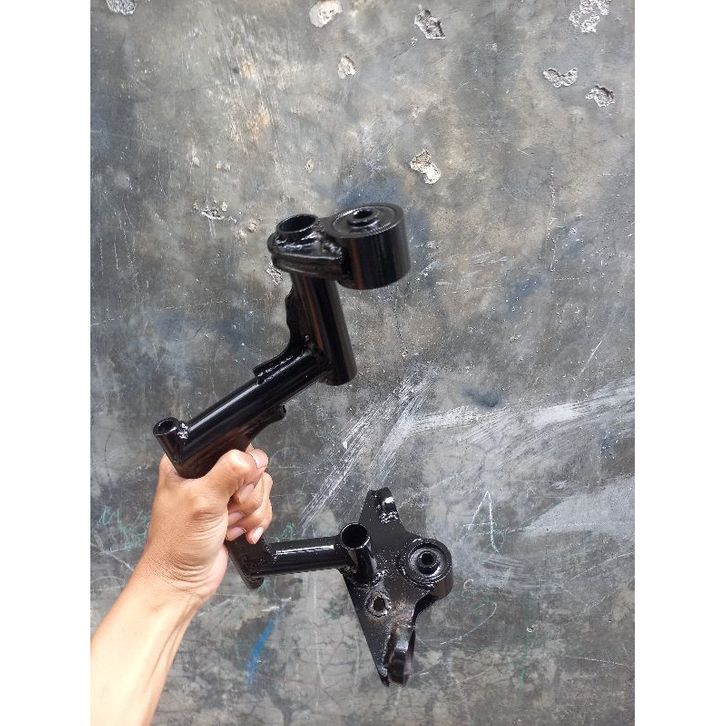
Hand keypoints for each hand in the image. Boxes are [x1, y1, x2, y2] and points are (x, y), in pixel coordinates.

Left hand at [135, 447, 272, 603]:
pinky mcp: (236, 512)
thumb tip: (254, 459)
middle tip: (225, 512)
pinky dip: (255, 523)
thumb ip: (229, 473)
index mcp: (192, 461)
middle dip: (246, 497)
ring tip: (227, 526)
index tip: (233, 488)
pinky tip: (238, 534)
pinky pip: (262, 507)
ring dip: (249, 514)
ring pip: (260, 489)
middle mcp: (209, 473)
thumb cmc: (178, 543)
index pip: (233, 445)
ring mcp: (224, 494)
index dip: (242, 466)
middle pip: (253, 469)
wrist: (181, 582)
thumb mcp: (202, 500)